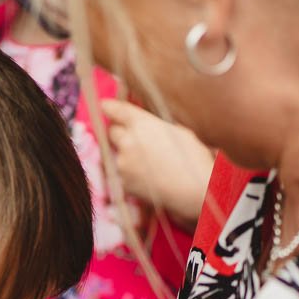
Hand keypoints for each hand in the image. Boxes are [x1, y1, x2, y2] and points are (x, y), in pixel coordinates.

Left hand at [101, 99, 212, 231]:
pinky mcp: (123, 182)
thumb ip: (157, 127)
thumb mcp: (179, 132)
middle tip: (136, 140)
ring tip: (152, 165)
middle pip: (113, 132)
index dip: (110, 107)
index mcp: (142, 124)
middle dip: (121, 134)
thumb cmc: (193, 159)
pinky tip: (151, 178)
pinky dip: (132, 174)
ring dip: (129, 156)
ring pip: (119, 154)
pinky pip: (124, 173)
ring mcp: (123, 163)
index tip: (105, 106)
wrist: (193, 191)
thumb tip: (149, 128)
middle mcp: (127, 141)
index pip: (116, 110)